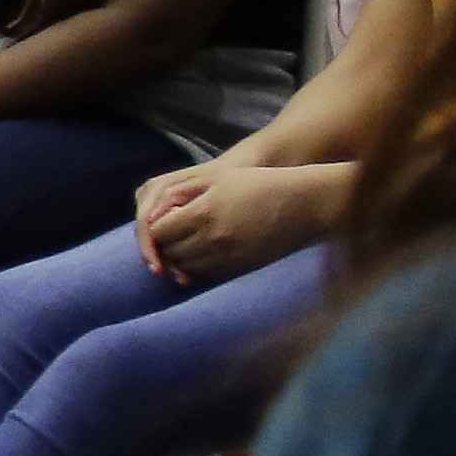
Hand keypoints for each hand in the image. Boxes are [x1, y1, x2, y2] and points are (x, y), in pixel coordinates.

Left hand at [137, 158, 340, 286]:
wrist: (304, 204)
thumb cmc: (260, 185)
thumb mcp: (216, 181)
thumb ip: (180, 197)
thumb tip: (155, 217)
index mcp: (203, 214)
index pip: (158, 233)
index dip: (151, 231)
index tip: (155, 225)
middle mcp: (213, 240)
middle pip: (169, 254)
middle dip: (161, 247)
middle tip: (164, 238)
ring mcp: (228, 258)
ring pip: (186, 268)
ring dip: (178, 260)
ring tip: (181, 246)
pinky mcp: (241, 269)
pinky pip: (208, 274)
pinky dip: (198, 267)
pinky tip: (202, 254)